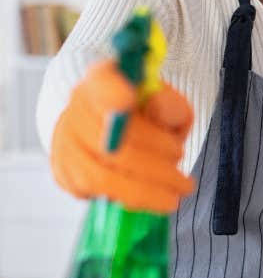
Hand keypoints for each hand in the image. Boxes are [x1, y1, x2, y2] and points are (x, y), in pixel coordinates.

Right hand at [51, 59, 194, 212]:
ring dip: (142, 191)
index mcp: (106, 78)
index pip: (103, 81)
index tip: (127, 98)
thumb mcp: (170, 104)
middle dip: (154, 168)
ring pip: (100, 175)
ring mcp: (65, 138)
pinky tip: (150, 198)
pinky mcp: (63, 169)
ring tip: (173, 198)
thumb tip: (159, 108)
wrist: (119, 129)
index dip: (112, 91)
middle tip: (185, 182)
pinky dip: (125, 198)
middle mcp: (79, 105)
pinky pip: (93, 192)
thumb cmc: (150, 115)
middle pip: (111, 142)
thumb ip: (170, 106)